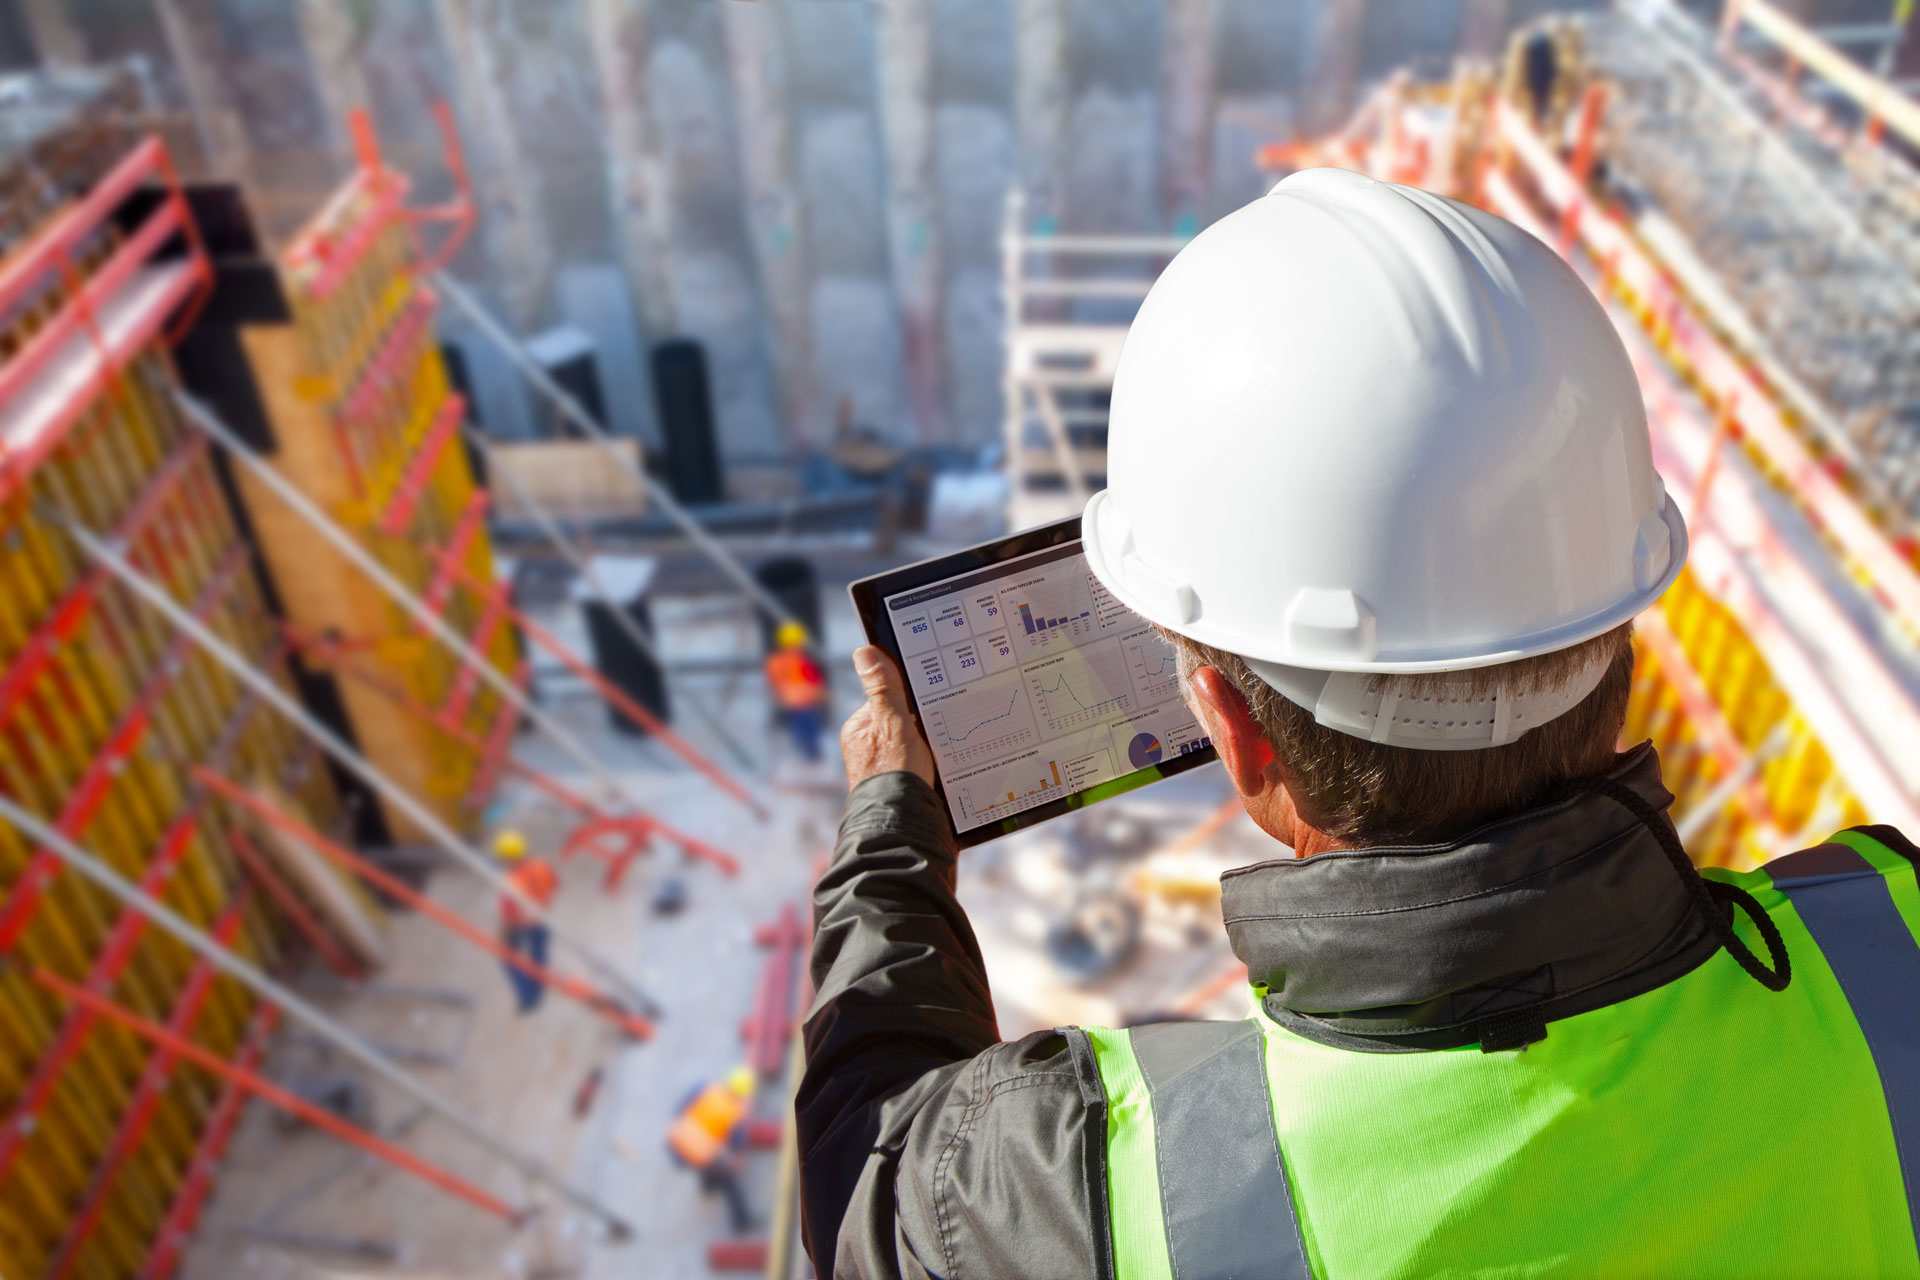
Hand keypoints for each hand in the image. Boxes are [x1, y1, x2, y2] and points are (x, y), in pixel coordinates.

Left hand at [840, 646, 935, 788]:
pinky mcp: (904, 782)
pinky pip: (924, 761)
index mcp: (858, 729)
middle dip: (923, 721)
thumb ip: (882, 688)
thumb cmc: (894, 775)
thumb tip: (865, 652)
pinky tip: (946, 764)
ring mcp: (886, 766)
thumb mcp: (892, 724)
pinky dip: (936, 760)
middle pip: (903, 719)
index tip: (929, 698)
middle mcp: (869, 747)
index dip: (909, 697)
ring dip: (933, 742)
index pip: (887, 697)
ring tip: (944, 747)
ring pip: (916, 740)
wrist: (904, 825)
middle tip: (939, 727)